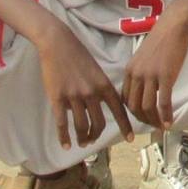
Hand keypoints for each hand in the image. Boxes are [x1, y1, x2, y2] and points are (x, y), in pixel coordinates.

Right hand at [38, 26, 130, 148]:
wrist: (58, 43)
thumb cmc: (78, 56)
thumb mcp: (96, 71)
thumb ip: (98, 90)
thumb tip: (92, 110)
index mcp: (104, 85)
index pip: (119, 110)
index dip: (125, 126)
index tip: (130, 139)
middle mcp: (92, 92)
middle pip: (99, 123)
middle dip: (96, 135)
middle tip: (92, 140)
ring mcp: (74, 96)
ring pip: (82, 126)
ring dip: (82, 138)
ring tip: (81, 142)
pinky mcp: (57, 98)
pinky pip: (62, 123)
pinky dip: (64, 137)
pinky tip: (66, 145)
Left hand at [122, 12, 187, 130]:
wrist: (174, 24)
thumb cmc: (162, 38)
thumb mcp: (144, 56)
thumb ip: (142, 72)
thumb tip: (148, 88)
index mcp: (129, 71)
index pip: (125, 99)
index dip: (133, 113)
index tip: (143, 117)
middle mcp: (136, 75)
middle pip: (133, 107)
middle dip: (142, 120)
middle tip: (152, 126)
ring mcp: (150, 76)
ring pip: (147, 107)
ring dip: (154, 121)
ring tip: (161, 126)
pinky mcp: (165, 76)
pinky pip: (163, 102)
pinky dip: (165, 116)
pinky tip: (170, 123)